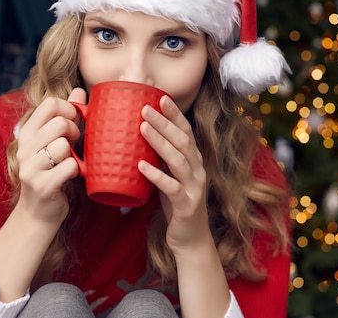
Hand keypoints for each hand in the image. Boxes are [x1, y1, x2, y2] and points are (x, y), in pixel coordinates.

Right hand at [15, 88, 86, 226]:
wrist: (38, 214)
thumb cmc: (51, 173)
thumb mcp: (54, 142)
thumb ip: (66, 116)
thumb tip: (80, 90)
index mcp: (27, 133)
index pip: (50, 104)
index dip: (70, 109)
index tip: (75, 122)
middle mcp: (24, 148)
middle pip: (60, 123)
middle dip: (75, 131)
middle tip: (74, 143)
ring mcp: (31, 168)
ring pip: (64, 145)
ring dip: (74, 154)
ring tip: (70, 161)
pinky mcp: (43, 185)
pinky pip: (70, 166)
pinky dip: (78, 171)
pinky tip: (72, 176)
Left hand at [138, 96, 210, 252]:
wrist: (191, 241)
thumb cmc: (177, 205)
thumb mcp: (171, 177)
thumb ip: (162, 160)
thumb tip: (139, 137)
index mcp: (194, 161)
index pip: (186, 132)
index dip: (175, 114)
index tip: (161, 97)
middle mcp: (198, 170)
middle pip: (183, 141)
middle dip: (164, 122)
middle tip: (145, 107)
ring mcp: (194, 188)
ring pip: (178, 160)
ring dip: (160, 142)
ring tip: (142, 127)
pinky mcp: (187, 205)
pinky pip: (171, 187)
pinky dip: (156, 175)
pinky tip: (141, 166)